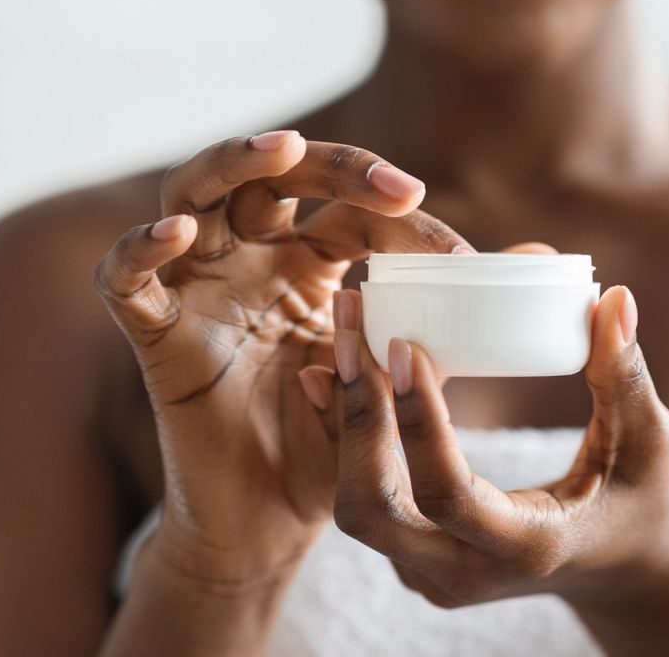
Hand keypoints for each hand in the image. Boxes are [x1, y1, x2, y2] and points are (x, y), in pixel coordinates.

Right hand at [94, 131, 471, 584]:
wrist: (278, 519)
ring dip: (230, 164)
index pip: (350, 214)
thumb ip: (457, 318)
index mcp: (309, 266)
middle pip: (271, 178)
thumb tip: (541, 261)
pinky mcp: (156, 335)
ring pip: (192, 195)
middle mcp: (252, 263)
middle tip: (395, 186)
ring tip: (279, 150)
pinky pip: (126, 281)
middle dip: (328, 165)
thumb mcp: (404, 372)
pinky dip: (140, 251)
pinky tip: (179, 235)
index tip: (463, 259)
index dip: (403, 223)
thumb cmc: (337, 443)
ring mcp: (202, 291)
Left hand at [299, 284, 668, 609]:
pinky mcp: (415, 556)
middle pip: (372, 509)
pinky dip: (344, 437)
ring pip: (355, 505)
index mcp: (527, 548)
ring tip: (340, 336)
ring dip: (341, 421)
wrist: (618, 567)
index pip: (448, 495)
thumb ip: (626, 374)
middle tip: (349, 328)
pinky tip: (332, 375)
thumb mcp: (647, 441)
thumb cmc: (641, 500)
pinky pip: (363, 499)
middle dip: (354, 416)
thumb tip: (614, 299)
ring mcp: (431, 573)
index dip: (419, 422)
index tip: (404, 345)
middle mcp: (464, 574)